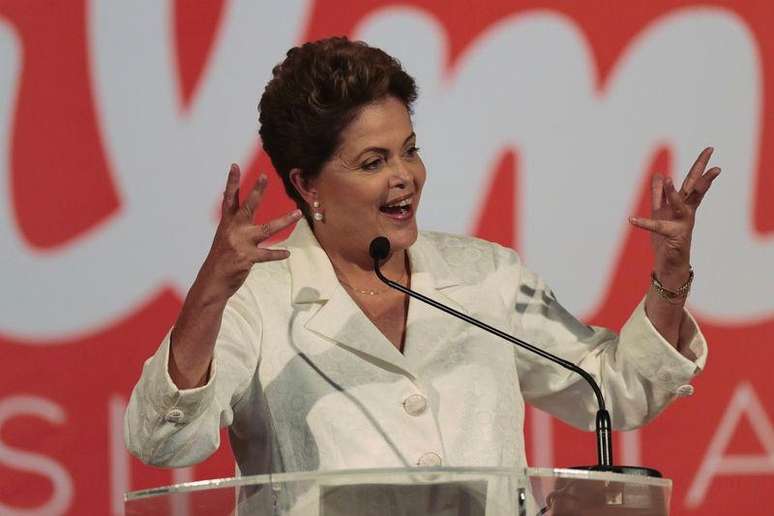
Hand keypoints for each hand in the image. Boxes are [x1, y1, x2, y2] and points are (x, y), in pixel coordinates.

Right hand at [195, 164, 301, 303]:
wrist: (212, 282)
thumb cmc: (221, 260)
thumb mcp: (225, 239)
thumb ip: (234, 225)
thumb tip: (239, 211)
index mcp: (227, 224)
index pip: (229, 199)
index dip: (231, 182)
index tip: (234, 166)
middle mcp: (233, 230)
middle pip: (247, 206)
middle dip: (257, 191)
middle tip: (264, 176)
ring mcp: (240, 243)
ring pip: (267, 229)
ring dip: (284, 221)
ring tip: (298, 214)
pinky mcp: (246, 257)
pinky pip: (267, 254)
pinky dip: (277, 254)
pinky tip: (287, 253)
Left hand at [629, 147, 719, 286]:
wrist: (669, 263)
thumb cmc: (666, 238)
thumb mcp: (660, 211)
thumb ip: (658, 193)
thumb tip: (657, 173)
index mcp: (683, 205)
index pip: (693, 181)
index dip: (700, 165)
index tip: (710, 149)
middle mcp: (686, 213)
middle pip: (696, 191)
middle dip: (704, 177)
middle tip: (717, 166)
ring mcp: (681, 224)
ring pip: (680, 206)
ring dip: (673, 193)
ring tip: (667, 180)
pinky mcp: (672, 236)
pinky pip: (656, 227)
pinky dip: (643, 223)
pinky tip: (631, 219)